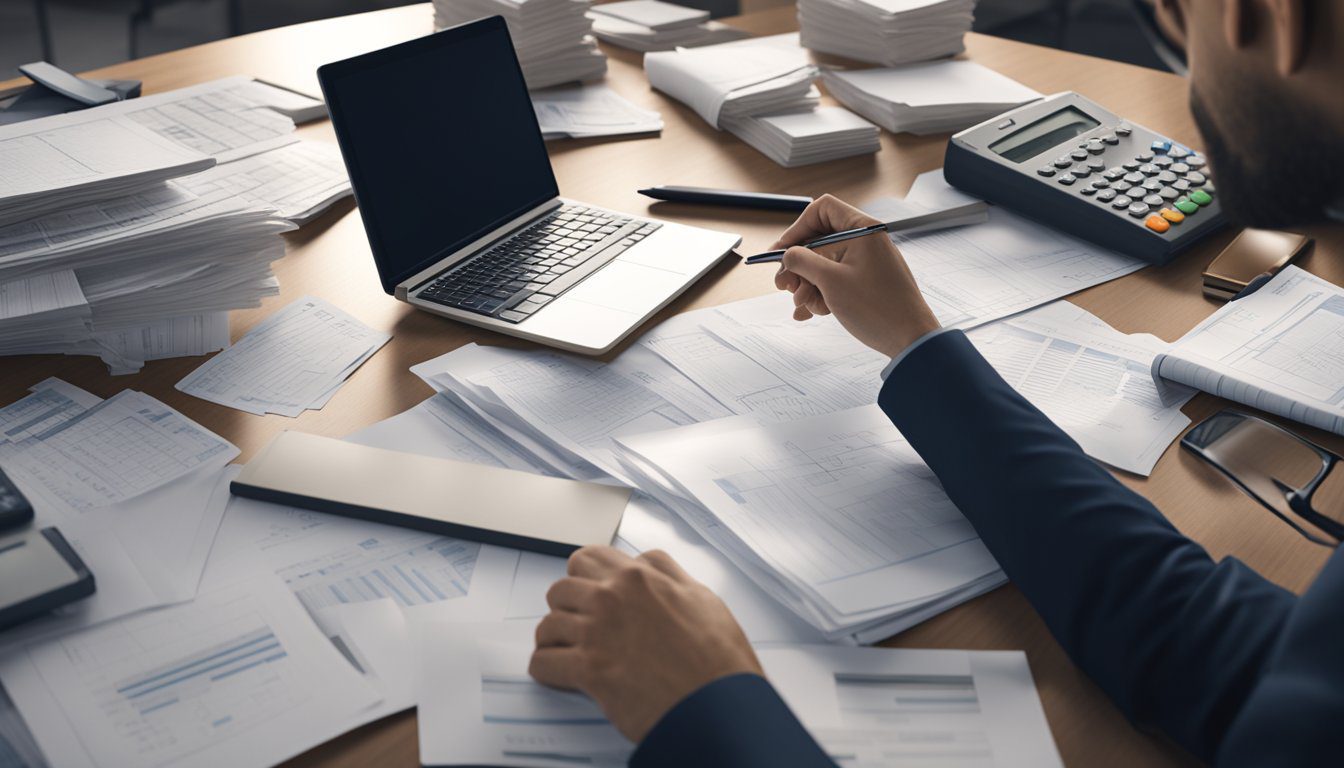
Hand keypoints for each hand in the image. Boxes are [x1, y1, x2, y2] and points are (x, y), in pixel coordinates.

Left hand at [529, 546, 761, 742]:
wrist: (718, 704)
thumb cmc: (717, 658)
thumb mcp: (702, 597)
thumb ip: (668, 574)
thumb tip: (646, 564)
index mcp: (639, 578)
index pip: (589, 558)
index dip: (587, 577)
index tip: (589, 590)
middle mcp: (612, 599)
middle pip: (561, 589)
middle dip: (568, 606)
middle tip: (580, 622)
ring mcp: (597, 633)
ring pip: (548, 624)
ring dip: (556, 639)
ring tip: (568, 651)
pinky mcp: (588, 671)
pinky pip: (543, 663)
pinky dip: (547, 670)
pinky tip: (560, 674)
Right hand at [772, 194, 940, 358]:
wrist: (910, 339)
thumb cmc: (879, 309)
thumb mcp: (830, 282)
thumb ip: (802, 261)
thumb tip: (787, 254)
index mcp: (861, 230)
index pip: (821, 210)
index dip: (796, 228)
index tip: (781, 251)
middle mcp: (865, 241)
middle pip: (818, 241)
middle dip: (798, 265)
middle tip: (784, 285)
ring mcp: (866, 262)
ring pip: (824, 264)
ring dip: (808, 284)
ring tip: (804, 305)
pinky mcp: (867, 281)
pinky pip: (836, 280)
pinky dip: (821, 293)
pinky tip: (811, 312)